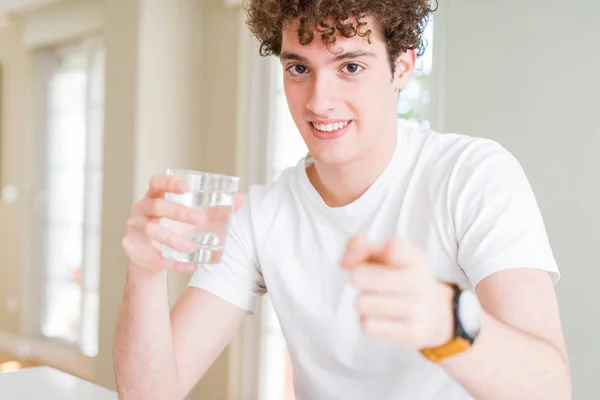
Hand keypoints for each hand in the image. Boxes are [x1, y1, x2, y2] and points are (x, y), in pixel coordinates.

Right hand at [122, 173, 243, 273]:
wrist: (153, 256)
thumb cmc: (175, 228)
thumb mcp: (191, 217)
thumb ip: (215, 209)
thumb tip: (241, 199)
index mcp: (154, 196)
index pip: (157, 182)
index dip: (170, 183)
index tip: (187, 188)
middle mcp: (141, 209)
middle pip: (156, 206)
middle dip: (177, 212)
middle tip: (198, 219)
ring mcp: (134, 229)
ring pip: (151, 230)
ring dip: (172, 239)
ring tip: (191, 248)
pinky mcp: (133, 249)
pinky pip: (152, 256)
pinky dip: (172, 262)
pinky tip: (189, 266)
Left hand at [341, 236, 453, 348]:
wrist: (436, 314)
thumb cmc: (402, 278)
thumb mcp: (386, 255)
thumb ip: (359, 247)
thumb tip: (345, 263)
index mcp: (413, 258)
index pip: (393, 246)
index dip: (371, 250)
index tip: (379, 254)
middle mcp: (419, 282)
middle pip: (359, 277)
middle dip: (358, 279)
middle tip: (372, 283)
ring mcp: (418, 309)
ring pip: (362, 303)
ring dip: (364, 302)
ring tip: (380, 301)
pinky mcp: (413, 333)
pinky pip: (368, 326)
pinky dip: (369, 321)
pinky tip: (384, 317)